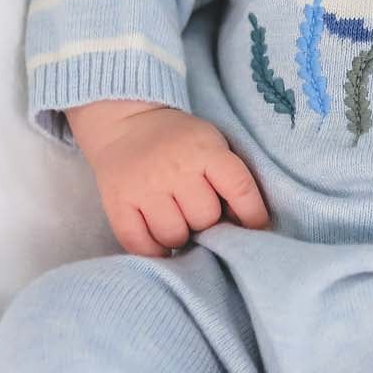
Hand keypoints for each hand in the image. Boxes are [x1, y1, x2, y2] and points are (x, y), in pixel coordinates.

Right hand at [71, 103, 270, 256]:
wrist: (125, 123)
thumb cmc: (178, 141)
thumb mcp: (211, 144)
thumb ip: (229, 178)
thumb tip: (243, 225)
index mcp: (205, 150)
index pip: (240, 189)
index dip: (253, 215)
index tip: (255, 228)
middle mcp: (174, 169)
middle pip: (205, 219)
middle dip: (206, 222)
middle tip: (197, 213)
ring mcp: (143, 187)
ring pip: (173, 236)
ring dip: (179, 236)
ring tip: (177, 222)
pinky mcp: (117, 203)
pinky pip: (140, 245)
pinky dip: (152, 249)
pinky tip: (157, 237)